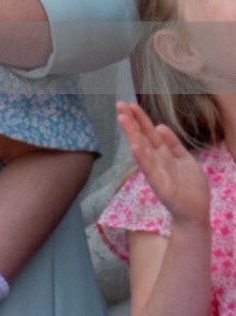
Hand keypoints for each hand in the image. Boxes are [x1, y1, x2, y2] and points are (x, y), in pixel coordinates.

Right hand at [116, 102, 209, 227]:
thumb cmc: (191, 186)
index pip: (149, 131)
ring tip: (122, 118)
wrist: (196, 211)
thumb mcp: (185, 158)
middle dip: (131, 121)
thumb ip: (173, 144)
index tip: (129, 104)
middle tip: (119, 104)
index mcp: (163, 153)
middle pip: (141, 136)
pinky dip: (141, 157)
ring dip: (132, 133)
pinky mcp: (158, 184)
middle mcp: (156, 159)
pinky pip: (148, 168)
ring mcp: (155, 171)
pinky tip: (134, 145)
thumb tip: (160, 126)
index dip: (140, 118)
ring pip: (142, 148)